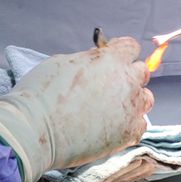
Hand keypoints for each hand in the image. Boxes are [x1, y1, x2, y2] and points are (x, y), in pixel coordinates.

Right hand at [0, 38, 152, 181]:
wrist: (34, 130)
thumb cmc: (41, 94)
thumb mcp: (63, 62)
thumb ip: (89, 59)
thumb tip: (97, 62)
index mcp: (110, 59)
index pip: (131, 47)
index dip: (120, 52)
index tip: (111, 59)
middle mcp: (126, 81)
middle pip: (141, 72)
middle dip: (128, 75)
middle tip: (109, 85)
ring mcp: (129, 109)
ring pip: (146, 99)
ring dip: (133, 100)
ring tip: (113, 108)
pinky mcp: (127, 134)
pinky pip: (140, 125)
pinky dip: (130, 124)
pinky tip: (113, 126)